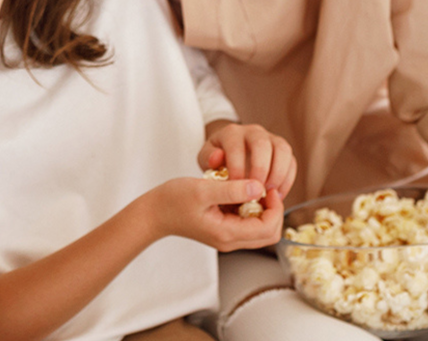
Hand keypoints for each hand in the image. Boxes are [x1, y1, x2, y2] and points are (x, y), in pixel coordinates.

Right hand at [144, 177, 282, 251]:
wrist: (152, 213)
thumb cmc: (172, 201)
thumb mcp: (202, 190)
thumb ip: (231, 190)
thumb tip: (258, 188)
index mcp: (227, 234)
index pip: (268, 228)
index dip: (274, 207)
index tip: (265, 187)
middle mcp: (230, 241)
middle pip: (269, 233)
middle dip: (272, 211)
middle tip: (262, 189)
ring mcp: (227, 238)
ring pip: (260, 230)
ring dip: (262, 210)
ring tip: (250, 190)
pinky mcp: (223, 232)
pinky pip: (248, 225)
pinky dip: (250, 210)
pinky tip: (238, 194)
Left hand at [200, 121, 297, 200]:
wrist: (228, 151)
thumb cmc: (216, 158)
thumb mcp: (205, 158)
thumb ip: (208, 159)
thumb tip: (217, 157)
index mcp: (232, 132)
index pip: (237, 147)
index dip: (238, 168)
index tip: (237, 188)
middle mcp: (253, 131)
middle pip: (263, 145)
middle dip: (261, 169)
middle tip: (256, 191)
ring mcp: (271, 139)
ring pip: (283, 150)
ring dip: (278, 174)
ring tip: (269, 194)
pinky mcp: (283, 150)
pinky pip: (292, 162)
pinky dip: (287, 180)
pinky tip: (278, 195)